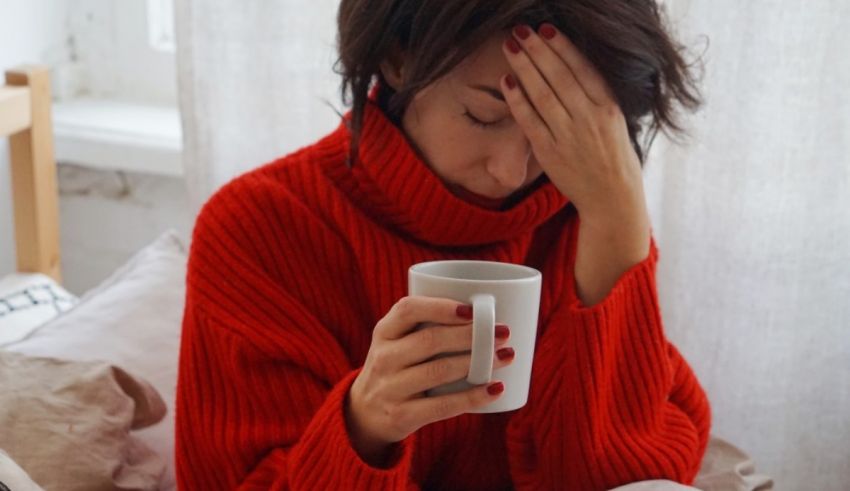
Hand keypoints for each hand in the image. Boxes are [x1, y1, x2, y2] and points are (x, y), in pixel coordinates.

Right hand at [345, 296, 513, 465]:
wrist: (364, 414)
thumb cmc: (395, 368)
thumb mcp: (396, 342)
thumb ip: (426, 327)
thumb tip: (486, 315)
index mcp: (384, 331)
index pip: (408, 309)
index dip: (442, 307)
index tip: (472, 309)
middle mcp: (384, 357)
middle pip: (430, 340)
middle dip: (471, 335)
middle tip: (503, 332)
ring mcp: (390, 388)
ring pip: (439, 371)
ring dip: (478, 362)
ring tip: (506, 356)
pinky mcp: (401, 415)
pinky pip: (442, 405)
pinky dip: (472, 397)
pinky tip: (495, 389)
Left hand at [501, 23, 646, 225]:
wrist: (612, 199)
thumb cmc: (614, 159)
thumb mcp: (617, 121)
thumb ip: (597, 96)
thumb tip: (573, 67)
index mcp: (609, 107)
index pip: (582, 68)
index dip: (562, 47)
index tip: (546, 29)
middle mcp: (590, 119)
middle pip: (559, 76)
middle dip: (538, 50)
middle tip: (520, 31)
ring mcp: (569, 136)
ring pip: (542, 94)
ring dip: (524, 67)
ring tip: (510, 46)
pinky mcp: (550, 153)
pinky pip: (530, 122)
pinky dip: (517, 100)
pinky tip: (506, 82)